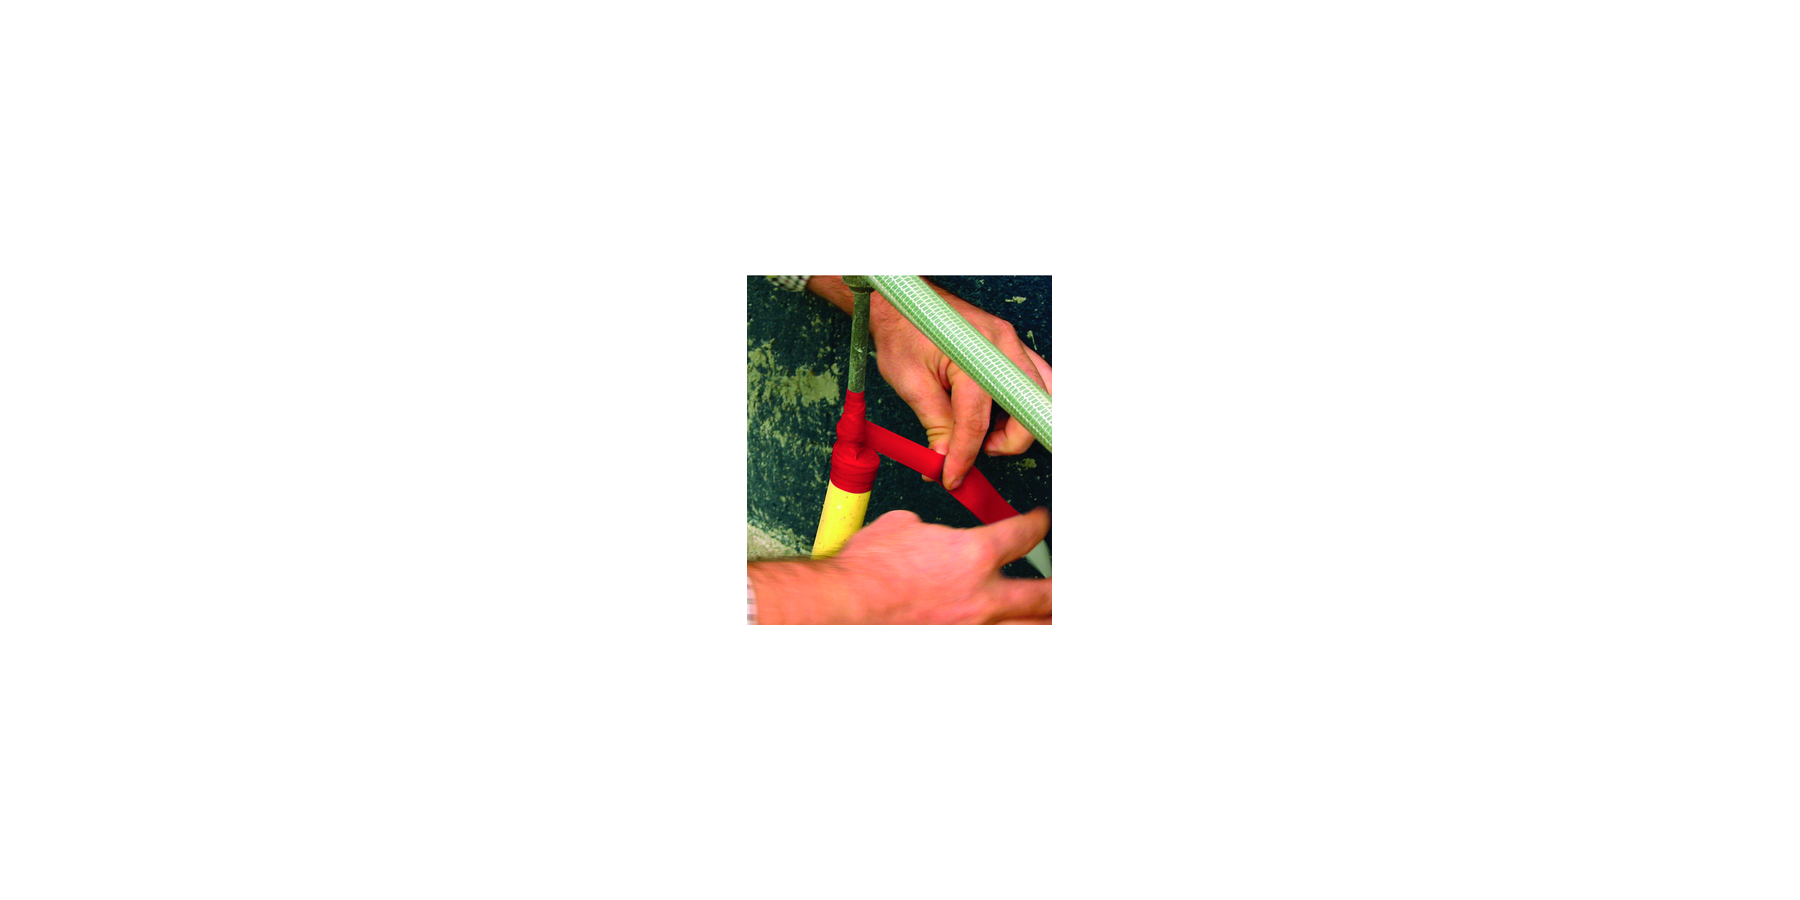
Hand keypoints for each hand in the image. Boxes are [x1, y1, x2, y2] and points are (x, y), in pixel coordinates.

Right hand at [748, 508, 1050, 624]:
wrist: (844, 605)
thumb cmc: (868, 568)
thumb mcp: (903, 526)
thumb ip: (931, 532)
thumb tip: (930, 534)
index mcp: (975, 554)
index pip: (1025, 535)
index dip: (1038, 524)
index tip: (1040, 522)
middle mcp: (983, 596)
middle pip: (1046, 595)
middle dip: (1059, 589)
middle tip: (1063, 584)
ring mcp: (972, 628)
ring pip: (1027, 629)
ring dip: (1042, 621)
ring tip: (1050, 617)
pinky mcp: (955, 646)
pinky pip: (994, 645)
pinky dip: (1006, 637)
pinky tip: (1010, 634)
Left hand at [867, 287, 1050, 491]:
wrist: (904, 303)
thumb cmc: (904, 334)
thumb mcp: (911, 383)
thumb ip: (935, 423)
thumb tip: (946, 459)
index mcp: (973, 355)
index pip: (977, 420)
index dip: (966, 456)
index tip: (953, 477)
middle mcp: (1003, 346)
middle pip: (1026, 409)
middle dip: (1006, 442)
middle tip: (976, 451)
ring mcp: (1013, 344)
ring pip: (1040, 395)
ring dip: (1019, 423)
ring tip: (987, 434)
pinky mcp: (1013, 347)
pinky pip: (1036, 380)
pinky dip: (1023, 404)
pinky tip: (998, 416)